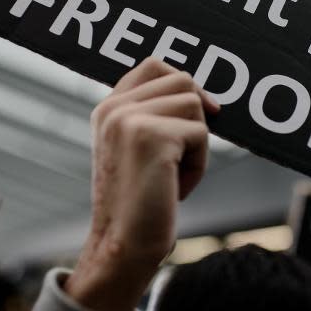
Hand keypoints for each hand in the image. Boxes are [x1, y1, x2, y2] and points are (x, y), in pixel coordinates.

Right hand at [64, 57, 219, 310]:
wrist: (122, 246)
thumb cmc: (138, 203)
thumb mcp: (137, 150)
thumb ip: (153, 116)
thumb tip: (202, 95)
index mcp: (107, 108)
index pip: (153, 65)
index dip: (184, 83)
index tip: (202, 110)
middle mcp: (113, 108)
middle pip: (182, 80)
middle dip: (195, 118)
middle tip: (180, 157)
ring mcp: (129, 118)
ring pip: (194, 105)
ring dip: (197, 145)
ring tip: (174, 175)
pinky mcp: (151, 135)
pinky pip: (201, 134)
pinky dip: (199, 166)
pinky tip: (176, 189)